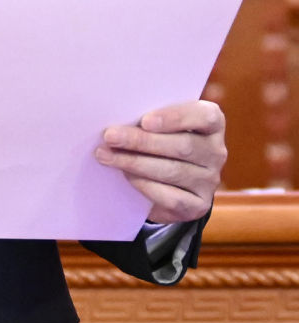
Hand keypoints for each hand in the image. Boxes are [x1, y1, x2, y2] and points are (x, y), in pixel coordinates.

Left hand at [95, 100, 226, 223]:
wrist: (170, 178)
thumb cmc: (160, 136)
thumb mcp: (160, 122)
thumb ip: (150, 118)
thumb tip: (119, 120)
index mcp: (212, 123)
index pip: (204, 117)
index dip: (175, 118)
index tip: (144, 121)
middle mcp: (216, 152)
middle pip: (182, 146)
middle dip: (141, 141)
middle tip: (110, 136)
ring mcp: (210, 181)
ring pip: (173, 171)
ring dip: (135, 162)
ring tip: (106, 155)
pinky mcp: (198, 205)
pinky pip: (171, 197)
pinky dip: (144, 185)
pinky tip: (125, 175)